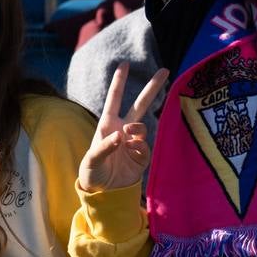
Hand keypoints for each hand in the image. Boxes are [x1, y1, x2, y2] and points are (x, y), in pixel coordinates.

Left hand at [78, 63, 168, 192]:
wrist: (103, 192)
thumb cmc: (92, 172)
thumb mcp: (91, 160)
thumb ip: (104, 147)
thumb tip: (121, 136)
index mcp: (107, 124)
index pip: (114, 99)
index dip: (119, 82)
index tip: (124, 64)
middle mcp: (122, 129)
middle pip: (140, 104)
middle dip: (152, 88)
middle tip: (165, 70)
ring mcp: (133, 142)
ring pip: (143, 126)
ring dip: (138, 129)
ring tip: (128, 136)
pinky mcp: (142, 157)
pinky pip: (145, 148)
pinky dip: (140, 149)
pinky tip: (131, 154)